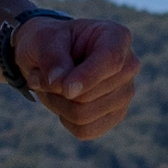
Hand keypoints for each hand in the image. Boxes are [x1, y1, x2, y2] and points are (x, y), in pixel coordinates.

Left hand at [14, 17, 138, 139]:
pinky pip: (85, 131)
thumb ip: (52, 58)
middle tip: (39, 75)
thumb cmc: (49, 42)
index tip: (65, 89)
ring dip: (56, 103)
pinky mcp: (115, 116)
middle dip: (57, 89)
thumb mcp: (43, 39)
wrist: (49, 57)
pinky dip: (64, 118)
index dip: (87, 77)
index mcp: (116, 36)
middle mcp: (128, 66)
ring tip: (49, 86)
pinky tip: (62, 101)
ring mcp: (124, 93)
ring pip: (84, 115)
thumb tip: (61, 83)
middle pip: (91, 94)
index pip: (111, 60)